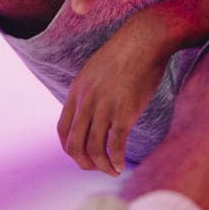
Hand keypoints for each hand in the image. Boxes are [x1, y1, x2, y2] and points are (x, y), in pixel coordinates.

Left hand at [57, 11, 173, 175]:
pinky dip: (116, 161)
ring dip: (102, 166)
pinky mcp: (124, 112)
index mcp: (77, 91)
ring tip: (113, 170)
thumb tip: (93, 108)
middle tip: (98, 168)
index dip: (70, 149)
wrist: (146, 39)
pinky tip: (122, 165)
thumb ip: (90, 90)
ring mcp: (104, 107)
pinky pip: (115, 146)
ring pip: (94, 149)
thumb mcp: (97, 69)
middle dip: (84, 163)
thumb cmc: (127, 52)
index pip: (63, 130)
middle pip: (75, 145)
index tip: (83, 156)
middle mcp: (86, 101)